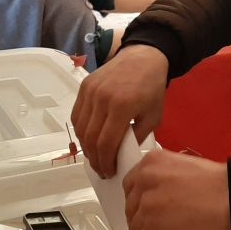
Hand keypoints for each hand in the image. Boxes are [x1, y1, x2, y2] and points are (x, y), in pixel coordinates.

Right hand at [71, 45, 167, 176]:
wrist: (143, 57)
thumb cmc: (152, 88)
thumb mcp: (154, 116)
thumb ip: (137, 137)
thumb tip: (121, 156)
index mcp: (121, 106)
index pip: (106, 143)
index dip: (106, 162)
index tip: (110, 172)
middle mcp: (102, 98)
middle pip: (90, 138)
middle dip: (95, 159)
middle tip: (102, 170)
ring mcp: (90, 91)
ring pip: (80, 128)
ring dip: (86, 147)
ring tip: (96, 157)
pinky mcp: (84, 86)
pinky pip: (77, 115)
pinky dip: (80, 131)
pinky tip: (89, 139)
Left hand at [124, 151, 230, 229]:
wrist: (230, 197)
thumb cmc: (215, 183)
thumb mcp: (181, 166)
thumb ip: (163, 178)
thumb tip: (156, 195)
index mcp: (152, 162)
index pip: (132, 184)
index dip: (135, 199)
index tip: (138, 207)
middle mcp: (145, 180)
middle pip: (131, 205)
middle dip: (137, 218)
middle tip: (144, 226)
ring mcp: (147, 204)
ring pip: (135, 226)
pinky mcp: (153, 226)